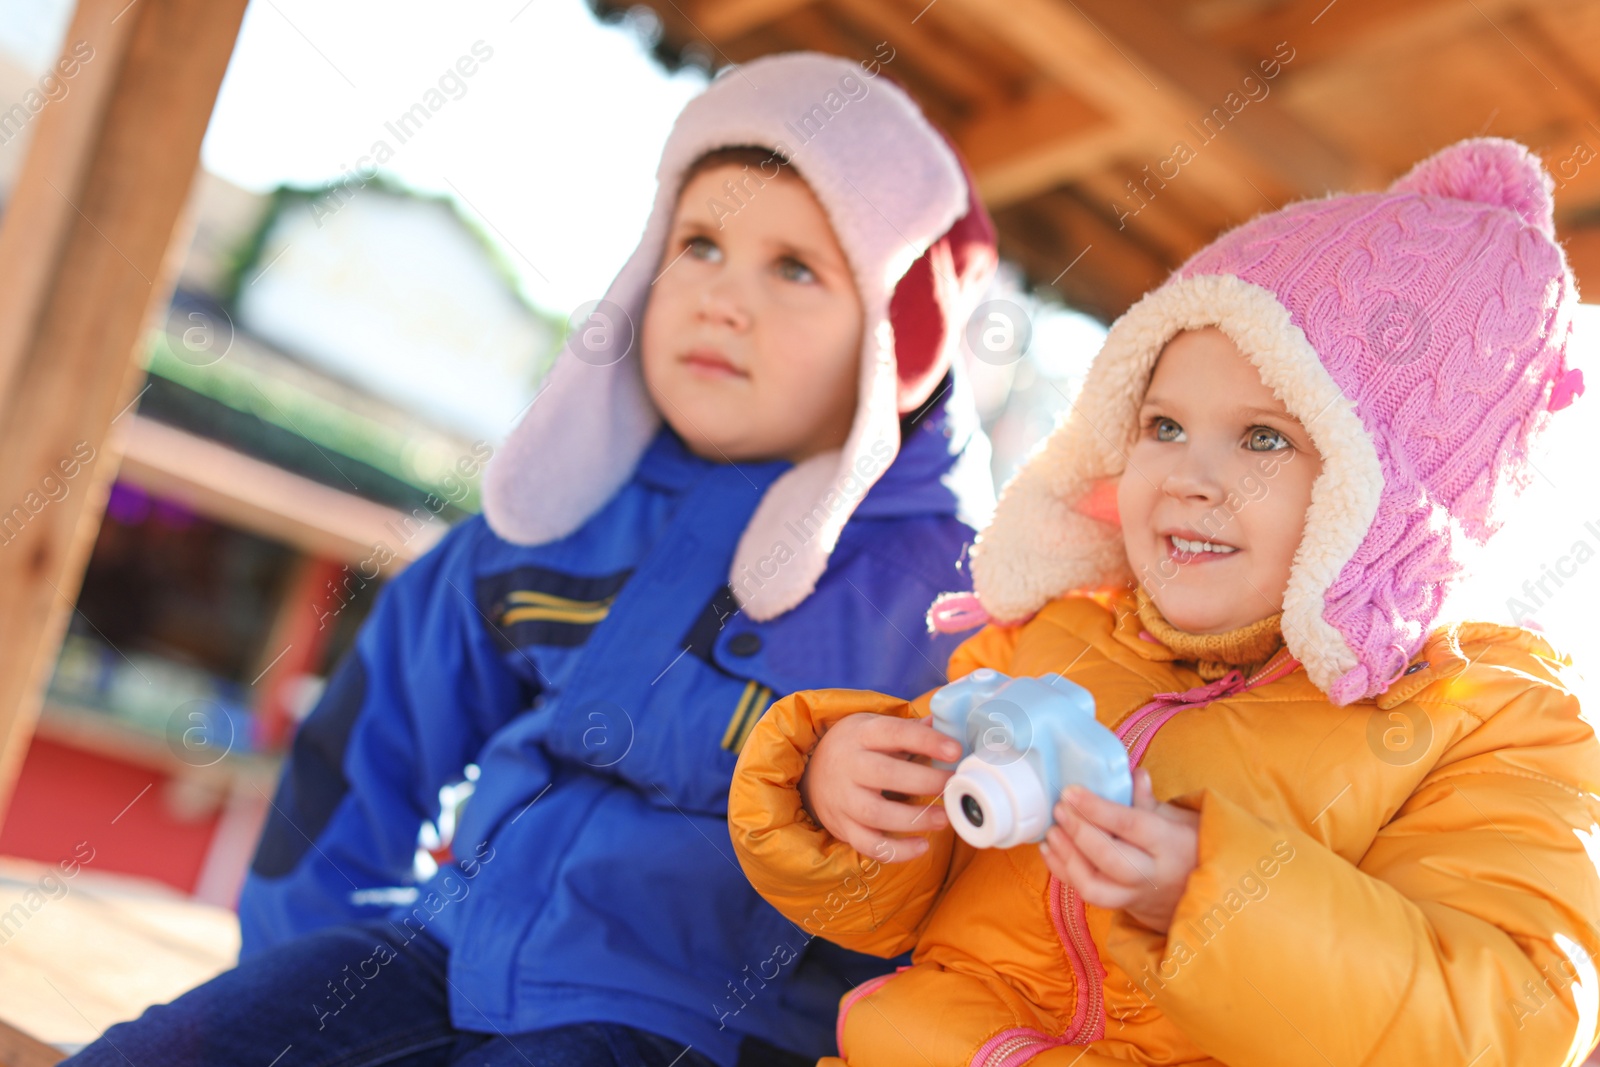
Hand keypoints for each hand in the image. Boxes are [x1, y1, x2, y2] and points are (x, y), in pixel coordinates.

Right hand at [798, 713, 961, 862]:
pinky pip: (868, 844)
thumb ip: (910, 730)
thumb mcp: (875, 728)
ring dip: (914, 818)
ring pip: (875, 813)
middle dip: (924, 781)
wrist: (812, 773)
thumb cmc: (857, 748)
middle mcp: (848, 765)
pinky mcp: (843, 827)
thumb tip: (946, 724)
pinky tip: (922, 846)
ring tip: (944, 818)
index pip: (894, 733)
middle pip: (884, 773)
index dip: (926, 741)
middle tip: (953, 786)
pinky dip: (897, 850)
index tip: (955, 750)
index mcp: (861, 734)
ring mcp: (843, 799)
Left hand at [1039, 768, 1197, 932]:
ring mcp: (1134, 895)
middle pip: (1111, 859)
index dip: (1098, 809)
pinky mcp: (1120, 907)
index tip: (1071, 791)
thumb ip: (1149, 800)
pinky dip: (1063, 871)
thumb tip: (1134, 773)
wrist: (1200, 894)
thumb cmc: (1188, 848)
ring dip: (1067, 857)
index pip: (1131, 826)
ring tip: (1052, 831)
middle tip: (1060, 809)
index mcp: (1170, 845)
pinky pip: (1086, 895)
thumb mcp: (1180, 819)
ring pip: (1095, 886)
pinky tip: (1050, 849)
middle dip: (1080, 833)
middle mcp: (1152, 874)